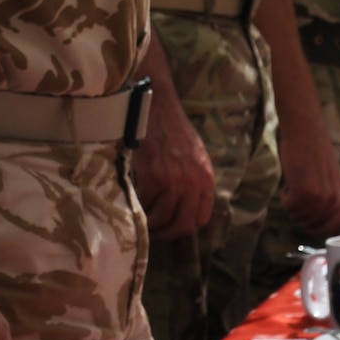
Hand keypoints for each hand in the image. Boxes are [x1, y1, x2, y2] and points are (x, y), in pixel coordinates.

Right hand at [134, 87, 216, 239]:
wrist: (156, 106)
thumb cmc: (172, 129)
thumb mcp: (194, 156)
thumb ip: (194, 181)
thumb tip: (183, 207)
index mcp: (206, 179)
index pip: (200, 219)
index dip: (183, 226)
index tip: (170, 225)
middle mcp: (194, 183)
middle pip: (182, 224)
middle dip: (167, 233)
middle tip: (154, 231)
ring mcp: (174, 181)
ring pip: (162, 218)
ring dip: (150, 223)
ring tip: (141, 218)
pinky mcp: (153, 177)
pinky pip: (144, 204)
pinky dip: (137, 207)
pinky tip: (132, 202)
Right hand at [278, 130, 339, 236]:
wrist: (306, 132)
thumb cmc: (316, 152)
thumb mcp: (331, 180)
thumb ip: (329, 199)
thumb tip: (319, 219)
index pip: (331, 227)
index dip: (317, 227)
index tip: (306, 221)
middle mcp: (333, 202)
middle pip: (312, 225)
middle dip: (300, 214)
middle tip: (296, 196)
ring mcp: (319, 199)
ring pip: (298, 217)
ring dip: (291, 204)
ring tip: (294, 184)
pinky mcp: (302, 193)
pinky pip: (288, 206)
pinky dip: (284, 196)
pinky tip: (290, 181)